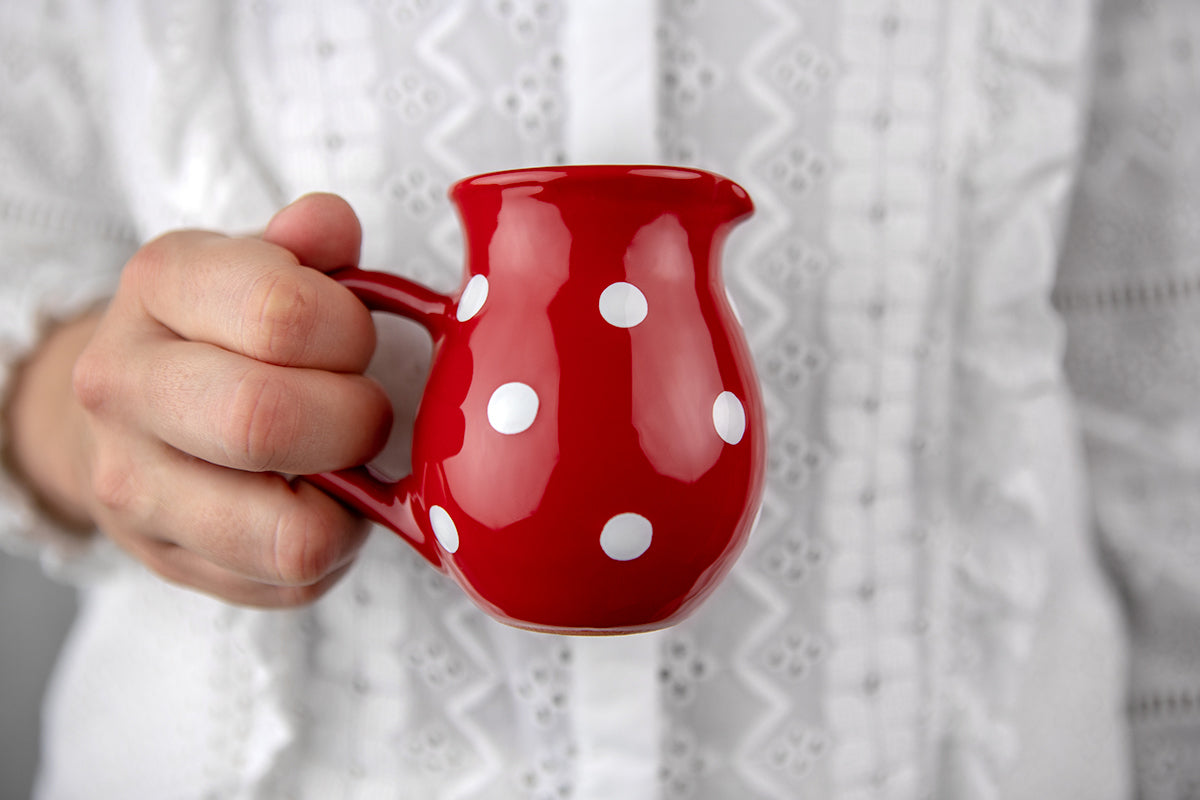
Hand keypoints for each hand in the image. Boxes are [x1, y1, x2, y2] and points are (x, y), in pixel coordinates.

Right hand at [9, 194, 391, 605]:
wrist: (133, 409)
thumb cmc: (227, 331)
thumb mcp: (264, 264)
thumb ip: (312, 244)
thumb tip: (330, 227)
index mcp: (161, 284)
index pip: (282, 313)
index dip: (351, 334)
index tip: (355, 341)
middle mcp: (125, 384)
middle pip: (265, 421)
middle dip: (354, 420)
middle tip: (364, 410)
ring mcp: (136, 485)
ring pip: (285, 532)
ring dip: (347, 498)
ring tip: (340, 463)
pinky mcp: (170, 562)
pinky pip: (289, 579)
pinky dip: (330, 544)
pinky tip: (315, 502)